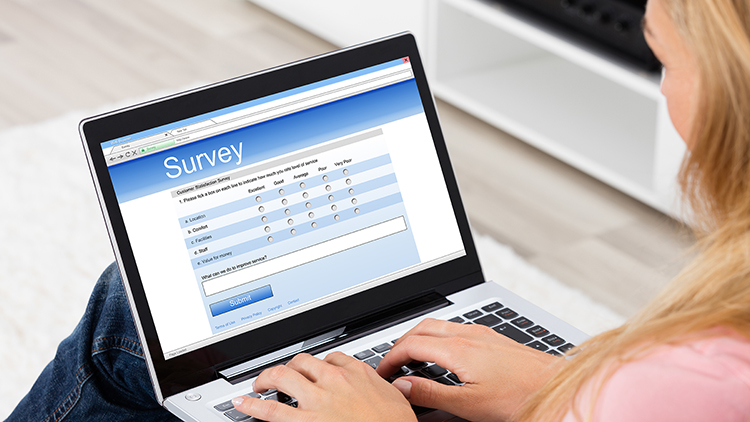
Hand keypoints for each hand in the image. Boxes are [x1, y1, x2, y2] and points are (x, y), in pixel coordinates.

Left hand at [231, 352, 416, 421]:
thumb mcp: (396, 399)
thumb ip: (381, 387)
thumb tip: (381, 384)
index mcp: (357, 373)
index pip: (332, 358)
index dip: (320, 364)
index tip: (316, 370)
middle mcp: (334, 381)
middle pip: (303, 362)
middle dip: (289, 366)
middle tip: (282, 374)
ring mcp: (317, 400)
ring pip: (283, 376)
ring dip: (267, 377)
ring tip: (259, 383)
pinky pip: (271, 409)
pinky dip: (252, 404)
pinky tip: (242, 402)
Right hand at [376, 319, 563, 421]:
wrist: (556, 385)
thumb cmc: (519, 396)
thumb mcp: (469, 404)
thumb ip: (432, 394)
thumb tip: (402, 386)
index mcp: (458, 349)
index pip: (410, 345)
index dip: (390, 358)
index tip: (382, 372)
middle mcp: (468, 334)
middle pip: (420, 328)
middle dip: (400, 343)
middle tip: (391, 364)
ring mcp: (481, 333)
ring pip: (438, 326)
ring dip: (418, 338)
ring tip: (411, 359)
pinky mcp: (492, 337)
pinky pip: (454, 329)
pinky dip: (437, 339)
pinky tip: (443, 355)